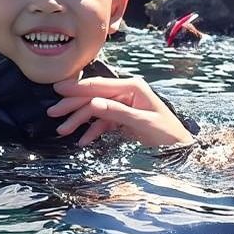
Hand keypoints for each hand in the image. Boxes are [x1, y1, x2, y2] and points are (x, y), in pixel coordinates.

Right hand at [48, 76, 194, 147]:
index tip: (57, 89)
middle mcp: (126, 93)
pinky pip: (103, 122)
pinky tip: (82, 140)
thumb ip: (117, 112)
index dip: (77, 87)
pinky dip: (92, 130)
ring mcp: (124, 105)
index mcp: (132, 87)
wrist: (180, 148)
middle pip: (93, 96)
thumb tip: (92, 103)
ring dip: (79, 120)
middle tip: (52, 113)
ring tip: (62, 130)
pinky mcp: (123, 118)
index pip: (99, 85)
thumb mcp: (142, 123)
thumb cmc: (167, 134)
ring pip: (95, 110)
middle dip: (73, 105)